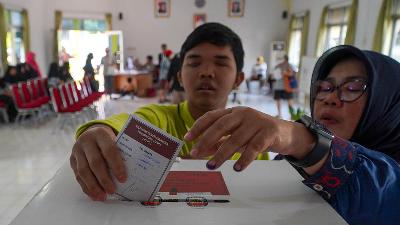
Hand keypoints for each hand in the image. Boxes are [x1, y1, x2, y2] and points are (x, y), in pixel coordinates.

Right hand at [70, 125, 126, 200]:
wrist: (90, 133)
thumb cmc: (108, 139)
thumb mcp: (115, 139)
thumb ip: (121, 151)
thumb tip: (133, 172)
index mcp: (100, 134)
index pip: (109, 150)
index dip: (116, 165)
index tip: (123, 179)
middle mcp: (86, 141)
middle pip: (95, 162)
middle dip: (104, 179)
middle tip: (112, 191)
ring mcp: (77, 151)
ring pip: (83, 171)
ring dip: (94, 186)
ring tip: (103, 197)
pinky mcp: (72, 160)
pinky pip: (78, 176)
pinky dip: (86, 187)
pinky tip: (94, 195)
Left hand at [184, 107, 315, 171]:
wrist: (286, 133)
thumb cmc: (257, 133)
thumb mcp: (237, 135)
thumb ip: (220, 141)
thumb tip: (200, 150)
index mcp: (234, 111)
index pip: (212, 116)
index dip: (198, 127)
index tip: (187, 138)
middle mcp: (243, 113)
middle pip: (220, 126)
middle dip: (206, 141)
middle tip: (195, 154)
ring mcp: (257, 121)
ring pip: (235, 139)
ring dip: (221, 154)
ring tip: (212, 165)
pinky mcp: (269, 132)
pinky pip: (254, 147)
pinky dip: (245, 159)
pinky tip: (238, 168)